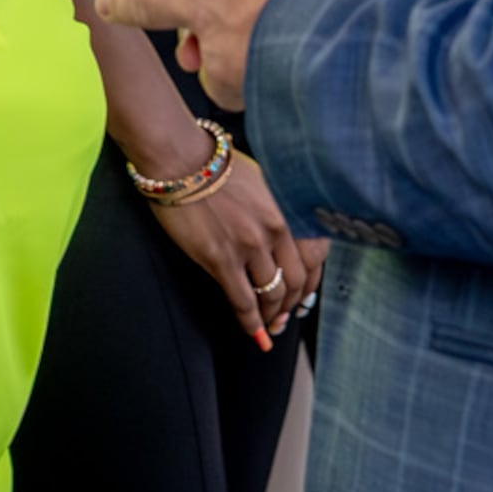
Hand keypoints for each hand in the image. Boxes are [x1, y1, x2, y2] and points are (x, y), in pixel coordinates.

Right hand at [135, 141, 325, 346]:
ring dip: (272, 316)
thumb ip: (274, 207)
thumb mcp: (260, 179)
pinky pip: (242, 301)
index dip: (310, 284)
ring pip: (271, 295)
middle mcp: (274, 230)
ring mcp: (248, 246)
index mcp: (286, 209)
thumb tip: (279, 233)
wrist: (179, 159)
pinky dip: (251, 323)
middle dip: (292, 305)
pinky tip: (254, 333)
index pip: (313, 258)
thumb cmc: (214, 162)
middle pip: (296, 282)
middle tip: (286, 316)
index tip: (304, 295)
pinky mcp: (220, 259)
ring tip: (269, 327)